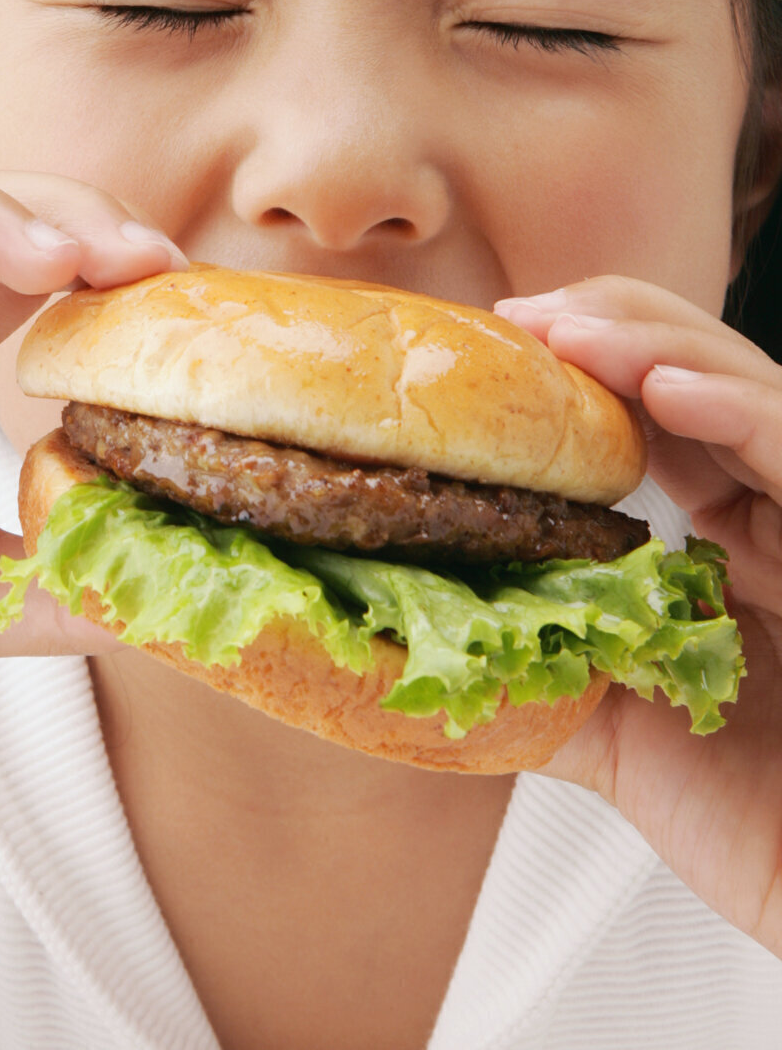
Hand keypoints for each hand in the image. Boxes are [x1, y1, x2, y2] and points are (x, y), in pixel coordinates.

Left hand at [494, 277, 781, 955]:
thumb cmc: (757, 823)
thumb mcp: (612, 735)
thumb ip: (529, 673)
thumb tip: (397, 639)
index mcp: (728, 540)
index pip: (656, 411)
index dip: (582, 363)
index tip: (497, 337)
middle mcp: (778, 517)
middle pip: (699, 372)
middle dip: (608, 327)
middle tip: (520, 317)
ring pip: (747, 388)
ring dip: (652, 346)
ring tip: (571, 331)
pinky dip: (736, 411)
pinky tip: (666, 392)